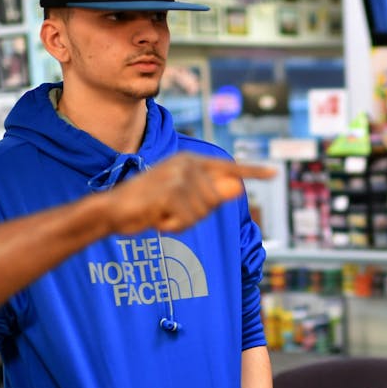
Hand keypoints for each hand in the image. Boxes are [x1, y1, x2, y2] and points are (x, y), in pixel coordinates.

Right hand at [111, 153, 274, 234]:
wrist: (112, 210)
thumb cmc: (147, 205)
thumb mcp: (181, 198)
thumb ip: (209, 194)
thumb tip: (238, 189)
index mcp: (191, 161)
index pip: (229, 167)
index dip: (252, 171)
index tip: (274, 173)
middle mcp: (188, 163)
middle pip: (216, 200)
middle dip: (196, 214)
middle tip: (170, 211)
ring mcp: (179, 176)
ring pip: (202, 213)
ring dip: (183, 222)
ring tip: (161, 213)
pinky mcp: (171, 191)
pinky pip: (188, 220)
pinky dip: (173, 226)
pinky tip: (157, 219)